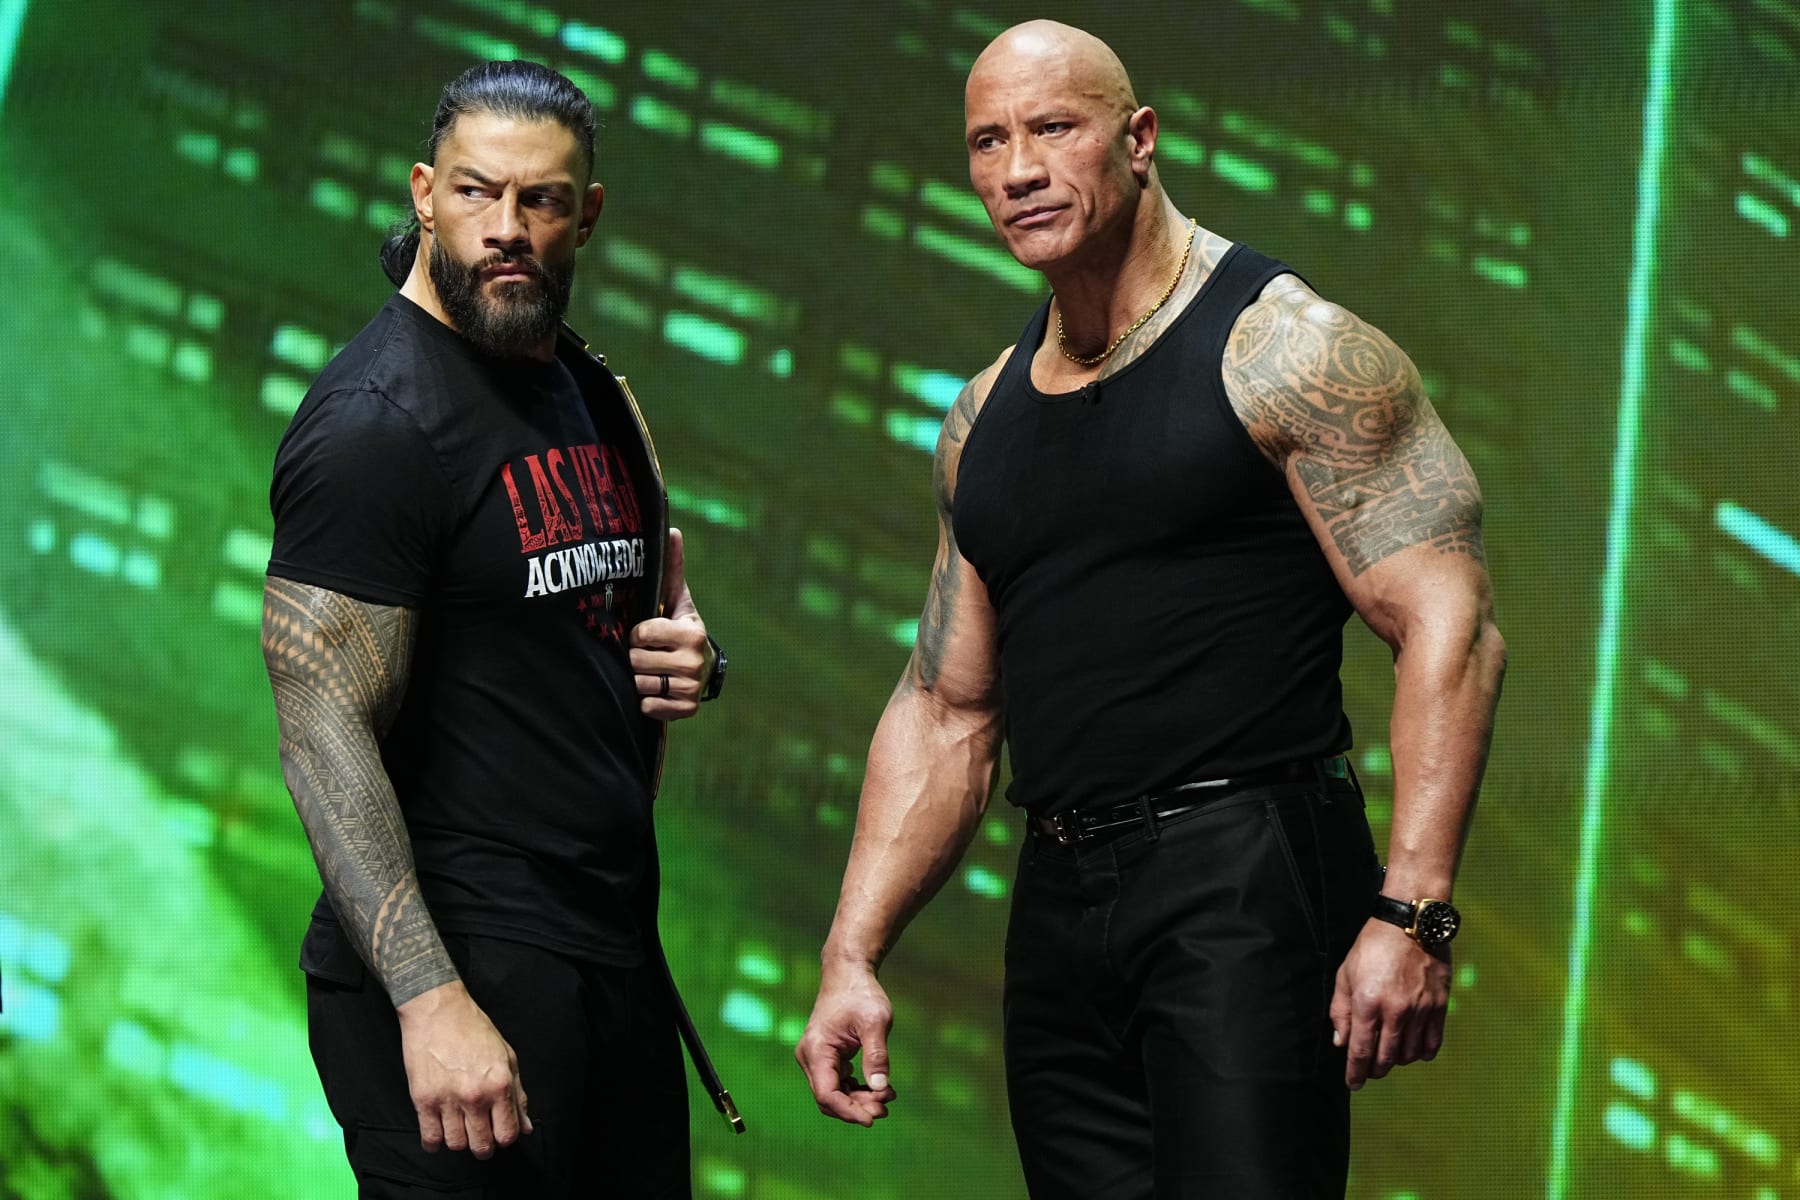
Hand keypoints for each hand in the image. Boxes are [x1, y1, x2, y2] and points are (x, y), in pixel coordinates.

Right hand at [397, 981, 532, 1155]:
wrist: (438, 1010)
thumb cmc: (473, 1029)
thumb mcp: (506, 1056)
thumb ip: (518, 1095)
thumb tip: (524, 1126)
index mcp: (499, 1084)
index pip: (507, 1133)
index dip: (505, 1139)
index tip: (499, 1134)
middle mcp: (475, 1096)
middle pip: (481, 1145)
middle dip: (483, 1147)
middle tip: (480, 1138)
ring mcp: (447, 1100)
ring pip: (456, 1145)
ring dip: (459, 1142)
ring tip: (459, 1129)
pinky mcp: (423, 1100)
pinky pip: (430, 1138)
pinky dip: (434, 1143)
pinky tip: (438, 1133)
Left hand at [630, 527, 714, 719]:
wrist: (702, 668)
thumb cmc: (679, 628)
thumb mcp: (677, 599)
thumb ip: (672, 569)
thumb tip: (672, 528)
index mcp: (691, 633)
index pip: (642, 633)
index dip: (639, 633)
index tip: (648, 632)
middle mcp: (694, 662)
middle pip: (637, 660)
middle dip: (637, 656)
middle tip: (649, 653)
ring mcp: (690, 688)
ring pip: (640, 684)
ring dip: (640, 678)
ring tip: (652, 669)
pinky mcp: (685, 709)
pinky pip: (648, 707)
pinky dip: (647, 701)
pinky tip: (657, 690)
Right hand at [795, 964, 898, 1125]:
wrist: (848, 974)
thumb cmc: (861, 994)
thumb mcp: (875, 1022)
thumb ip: (877, 1056)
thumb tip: (880, 1088)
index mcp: (816, 1050)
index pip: (826, 1094)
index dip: (848, 1111)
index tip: (872, 1118)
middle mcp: (809, 1057)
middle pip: (829, 1098)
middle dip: (857, 1107)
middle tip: (886, 1107)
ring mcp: (815, 1059)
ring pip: (834, 1093)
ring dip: (859, 1101)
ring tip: (888, 1096)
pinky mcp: (825, 1058)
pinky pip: (838, 1084)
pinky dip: (857, 1090)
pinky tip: (879, 1088)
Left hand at [1329, 919, 1451, 1089]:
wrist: (1409, 923)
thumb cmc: (1372, 946)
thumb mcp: (1345, 975)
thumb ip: (1341, 1011)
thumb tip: (1341, 1042)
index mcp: (1367, 1003)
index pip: (1361, 1051)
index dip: (1355, 1072)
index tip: (1353, 1084)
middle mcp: (1395, 1011)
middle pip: (1386, 1057)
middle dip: (1375, 1070)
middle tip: (1369, 1072)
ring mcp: (1420, 1010)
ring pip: (1410, 1054)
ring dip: (1398, 1061)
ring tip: (1390, 1057)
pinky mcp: (1439, 1006)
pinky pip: (1433, 1042)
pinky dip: (1423, 1053)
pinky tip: (1415, 1052)